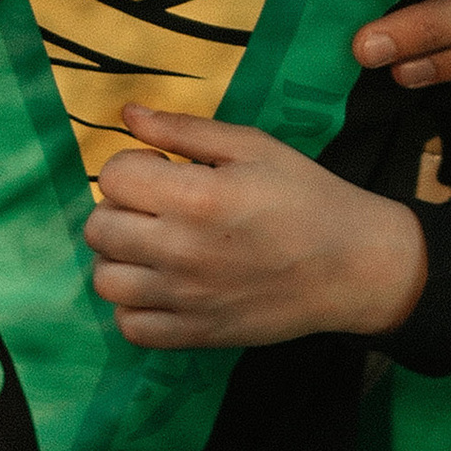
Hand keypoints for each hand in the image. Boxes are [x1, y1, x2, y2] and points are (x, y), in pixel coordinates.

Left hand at [86, 108, 427, 348]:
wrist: (351, 265)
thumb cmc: (305, 196)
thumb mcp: (253, 146)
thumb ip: (185, 129)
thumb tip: (128, 115)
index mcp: (197, 197)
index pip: (113, 176)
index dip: (133, 164)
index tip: (162, 168)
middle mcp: (181, 251)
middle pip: (99, 227)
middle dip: (121, 207)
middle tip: (157, 204)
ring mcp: (185, 300)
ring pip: (105, 279)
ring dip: (121, 257)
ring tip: (155, 245)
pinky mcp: (194, 335)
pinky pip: (129, 325)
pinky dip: (135, 305)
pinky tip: (161, 285)